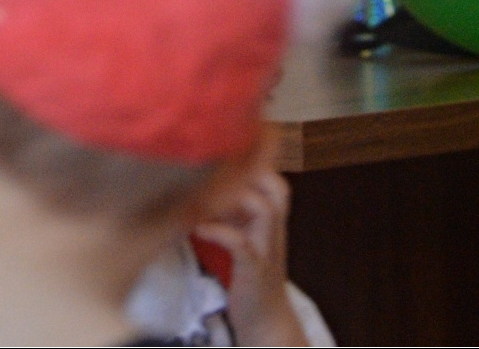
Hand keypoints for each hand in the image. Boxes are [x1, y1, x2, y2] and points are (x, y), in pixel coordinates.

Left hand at [192, 170, 308, 346]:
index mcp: (272, 220)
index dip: (254, 162)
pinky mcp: (254, 270)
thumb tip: (202, 185)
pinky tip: (198, 228)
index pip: (275, 179)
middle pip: (279, 189)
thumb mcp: (244, 235)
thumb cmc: (249, 273)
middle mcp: (274, 230)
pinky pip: (241, 243)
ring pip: (266, 210)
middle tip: (218, 176)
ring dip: (236, 198)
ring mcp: (266, 249)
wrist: (264, 319)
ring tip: (205, 198)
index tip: (222, 159)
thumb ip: (233, 212)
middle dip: (253, 174)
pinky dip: (219, 231)